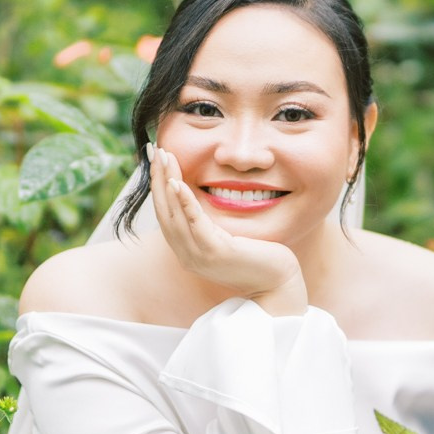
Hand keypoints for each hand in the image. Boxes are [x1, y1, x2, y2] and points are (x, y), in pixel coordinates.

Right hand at [148, 144, 307, 314]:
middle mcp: (187, 255)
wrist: (277, 283)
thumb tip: (202, 197)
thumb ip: (209, 224)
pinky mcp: (215, 254)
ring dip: (167, 183)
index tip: (157, 158)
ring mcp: (198, 256)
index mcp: (186, 250)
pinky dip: (185, 203)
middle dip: (158, 179)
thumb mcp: (226, 238)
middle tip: (156, 150)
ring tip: (164, 158)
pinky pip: (195, 224)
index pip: (165, 213)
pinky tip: (178, 183)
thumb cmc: (256, 258)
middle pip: (164, 211)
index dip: (158, 185)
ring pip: (174, 216)